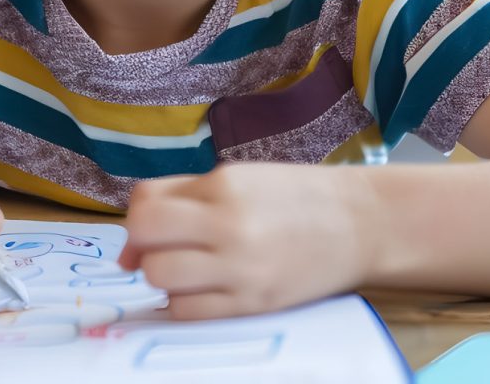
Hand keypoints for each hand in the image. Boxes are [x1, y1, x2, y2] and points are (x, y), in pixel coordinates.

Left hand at [119, 163, 374, 318]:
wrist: (361, 224)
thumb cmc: (295, 197)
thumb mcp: (237, 178)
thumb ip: (177, 197)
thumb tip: (128, 247)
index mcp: (224, 187)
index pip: (146, 207)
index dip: (138, 221)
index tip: (150, 229)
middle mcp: (231, 227)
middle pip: (147, 245)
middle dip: (145, 249)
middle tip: (167, 249)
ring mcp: (242, 270)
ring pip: (162, 280)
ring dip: (164, 276)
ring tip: (188, 269)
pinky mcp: (253, 304)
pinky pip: (189, 313)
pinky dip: (184, 303)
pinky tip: (205, 290)